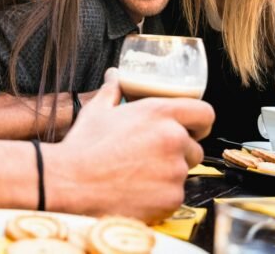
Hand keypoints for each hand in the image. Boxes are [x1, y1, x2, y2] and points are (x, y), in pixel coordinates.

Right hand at [45, 68, 214, 222]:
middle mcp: (173, 139)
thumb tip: (114, 75)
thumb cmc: (83, 146)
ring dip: (168, 174)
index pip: (204, 113)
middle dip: (179, 152)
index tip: (194, 129)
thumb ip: (113, 90)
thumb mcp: (97, 111)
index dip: (200, 123)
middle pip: (194, 147)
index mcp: (159, 113)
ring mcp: (174, 171)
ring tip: (139, 175)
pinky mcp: (172, 198)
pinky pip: (175, 195)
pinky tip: (137, 192)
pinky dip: (161, 196)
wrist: (70, 183)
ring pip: (183, 173)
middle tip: (152, 157)